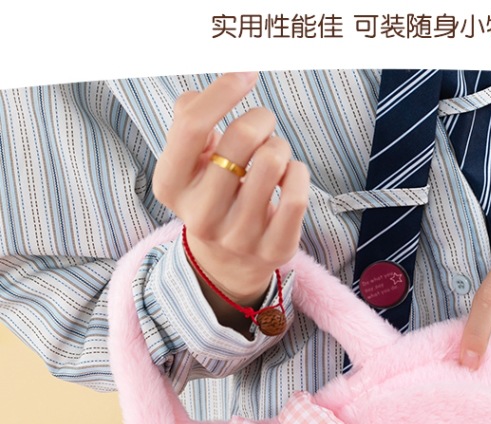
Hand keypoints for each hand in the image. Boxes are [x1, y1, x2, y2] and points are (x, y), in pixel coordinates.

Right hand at [153, 72, 309, 316]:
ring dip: (279, 146)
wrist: (226, 262)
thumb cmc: (210, 191)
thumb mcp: (187, 160)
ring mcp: (238, 238)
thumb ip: (189, 119)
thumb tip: (213, 92)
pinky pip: (296, 195)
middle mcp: (201, 216)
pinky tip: (288, 177)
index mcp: (171, 186)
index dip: (223, 91)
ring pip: (273, 161)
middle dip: (261, 119)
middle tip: (262, 127)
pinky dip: (298, 173)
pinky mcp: (274, 250)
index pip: (193, 126)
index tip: (246, 73)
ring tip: (273, 156)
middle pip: (242, 137)